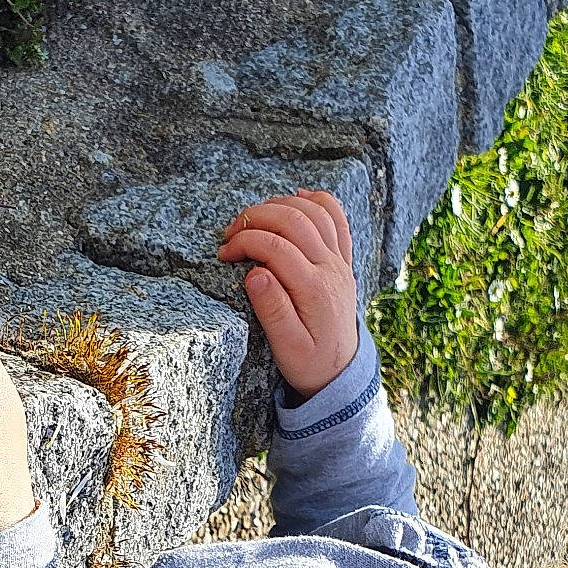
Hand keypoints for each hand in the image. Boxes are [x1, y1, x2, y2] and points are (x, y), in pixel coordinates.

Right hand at [216, 189, 359, 397]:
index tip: (224, 253)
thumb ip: (272, 310)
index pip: (275, 247)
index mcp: (315, 290)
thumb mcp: (286, 348)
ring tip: (252, 217)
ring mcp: (340, 261)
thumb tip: (254, 274)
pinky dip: (319, 201)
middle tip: (230, 232)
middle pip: (294, 221)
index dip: (244, 242)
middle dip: (256, 217)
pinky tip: (298, 196)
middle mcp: (331, 269)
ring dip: (280, 205)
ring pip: (314, 213)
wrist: (341, 371)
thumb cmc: (310, 363)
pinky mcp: (343, 260)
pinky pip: (337, 219)